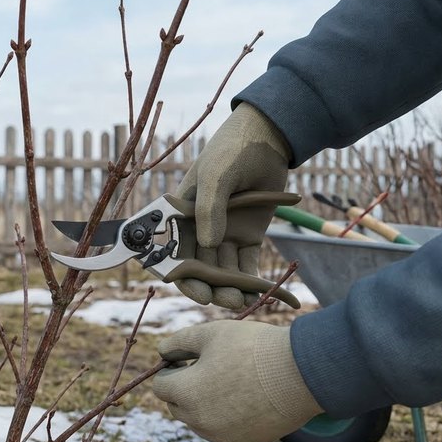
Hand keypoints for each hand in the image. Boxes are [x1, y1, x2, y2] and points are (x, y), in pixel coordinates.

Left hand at [152, 320, 321, 441]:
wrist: (302, 373)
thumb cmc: (252, 347)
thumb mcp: (210, 333)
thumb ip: (177, 342)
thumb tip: (162, 352)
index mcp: (186, 393)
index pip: (160, 386)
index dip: (171, 369)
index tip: (187, 359)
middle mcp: (199, 422)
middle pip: (176, 405)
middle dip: (184, 387)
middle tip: (208, 368)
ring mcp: (221, 437)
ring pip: (198, 420)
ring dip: (203, 403)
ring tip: (229, 380)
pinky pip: (221, 432)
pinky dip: (225, 417)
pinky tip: (245, 397)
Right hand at [173, 102, 291, 309]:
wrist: (268, 140)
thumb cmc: (231, 151)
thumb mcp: (215, 175)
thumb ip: (209, 208)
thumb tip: (207, 244)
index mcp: (180, 215)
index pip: (173, 252)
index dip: (181, 274)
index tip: (195, 290)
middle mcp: (199, 229)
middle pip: (199, 267)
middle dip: (208, 287)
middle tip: (221, 300)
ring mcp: (223, 235)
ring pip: (222, 270)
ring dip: (229, 287)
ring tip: (241, 300)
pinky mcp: (247, 237)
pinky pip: (245, 265)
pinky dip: (250, 280)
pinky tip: (256, 293)